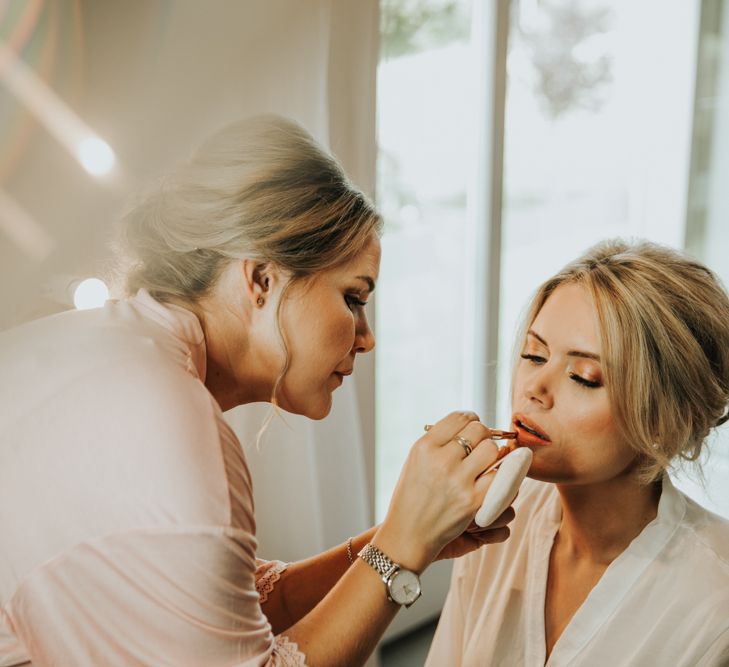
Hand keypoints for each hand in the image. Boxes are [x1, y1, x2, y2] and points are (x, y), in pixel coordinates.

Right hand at [374, 411, 503, 572]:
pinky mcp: (474, 501)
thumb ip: (439, 441)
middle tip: (481, 446)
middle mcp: (441, 460)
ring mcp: (458, 481)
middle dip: (484, 435)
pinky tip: (492, 479)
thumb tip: (471, 425)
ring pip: (492, 450)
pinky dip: (500, 477)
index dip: (471, 419)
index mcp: (424, 447)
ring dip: (493, 455)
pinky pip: (500, 477)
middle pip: (479, 430)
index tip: (474, 425)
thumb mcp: (415, 460)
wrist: (407, 534)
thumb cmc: (412, 496)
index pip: (459, 418)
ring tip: (485, 464)